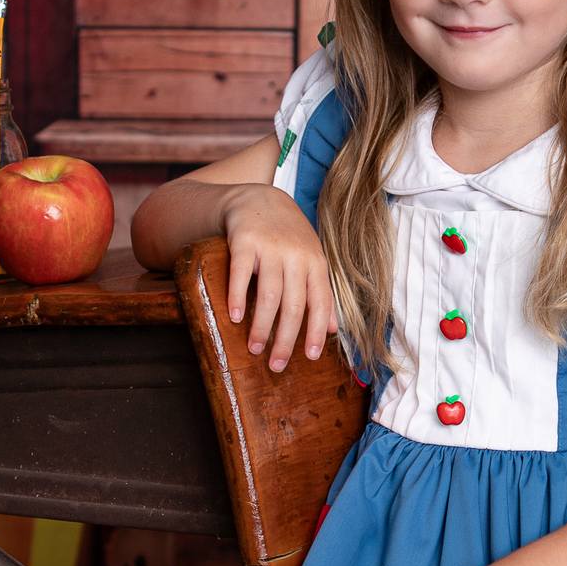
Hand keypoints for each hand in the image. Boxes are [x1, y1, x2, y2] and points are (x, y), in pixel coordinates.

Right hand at [220, 184, 340, 369]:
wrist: (260, 199)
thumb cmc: (289, 238)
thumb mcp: (311, 261)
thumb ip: (321, 293)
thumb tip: (332, 331)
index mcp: (316, 264)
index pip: (320, 303)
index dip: (315, 332)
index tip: (309, 358)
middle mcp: (297, 256)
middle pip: (294, 306)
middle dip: (285, 339)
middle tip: (276, 365)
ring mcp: (271, 248)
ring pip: (269, 295)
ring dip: (262, 326)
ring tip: (255, 349)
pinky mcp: (245, 241)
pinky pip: (241, 274)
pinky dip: (237, 297)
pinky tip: (234, 318)